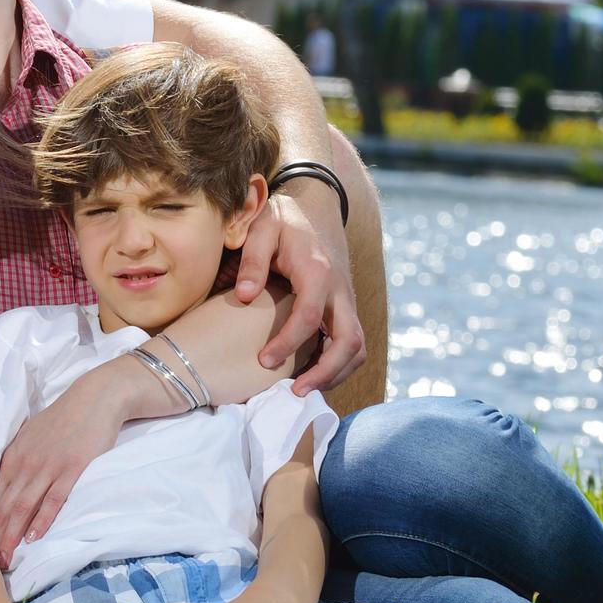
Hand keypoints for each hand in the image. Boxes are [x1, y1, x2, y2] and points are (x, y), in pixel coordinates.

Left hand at [0, 368, 125, 564]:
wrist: (94, 399)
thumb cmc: (64, 418)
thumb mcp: (32, 435)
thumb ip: (20, 458)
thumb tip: (11, 483)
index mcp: (15, 455)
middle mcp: (26, 463)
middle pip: (8, 506)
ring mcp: (48, 467)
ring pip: (25, 507)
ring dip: (14, 535)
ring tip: (9, 557)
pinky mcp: (71, 470)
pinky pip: (52, 500)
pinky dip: (42, 521)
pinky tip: (34, 537)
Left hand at [233, 188, 363, 394]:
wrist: (315, 211)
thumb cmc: (283, 221)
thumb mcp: (262, 228)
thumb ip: (252, 259)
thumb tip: (244, 296)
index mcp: (318, 271)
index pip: (310, 316)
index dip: (289, 343)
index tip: (263, 360)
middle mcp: (340, 290)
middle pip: (350, 341)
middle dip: (326, 372)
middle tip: (295, 392)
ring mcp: (346, 302)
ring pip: (358, 347)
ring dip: (336, 374)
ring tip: (302, 391)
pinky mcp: (345, 310)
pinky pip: (352, 344)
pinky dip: (337, 366)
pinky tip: (309, 375)